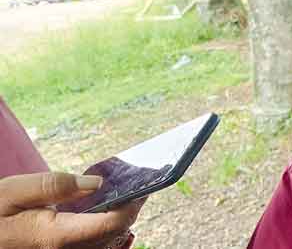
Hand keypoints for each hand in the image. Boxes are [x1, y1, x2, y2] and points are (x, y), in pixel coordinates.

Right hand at [0, 172, 143, 248]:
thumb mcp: (12, 192)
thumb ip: (54, 185)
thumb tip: (95, 183)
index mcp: (55, 237)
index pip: (112, 223)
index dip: (133, 204)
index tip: (144, 184)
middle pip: (113, 236)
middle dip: (130, 211)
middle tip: (139, 186)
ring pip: (104, 246)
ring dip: (118, 223)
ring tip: (124, 198)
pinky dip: (104, 235)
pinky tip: (105, 219)